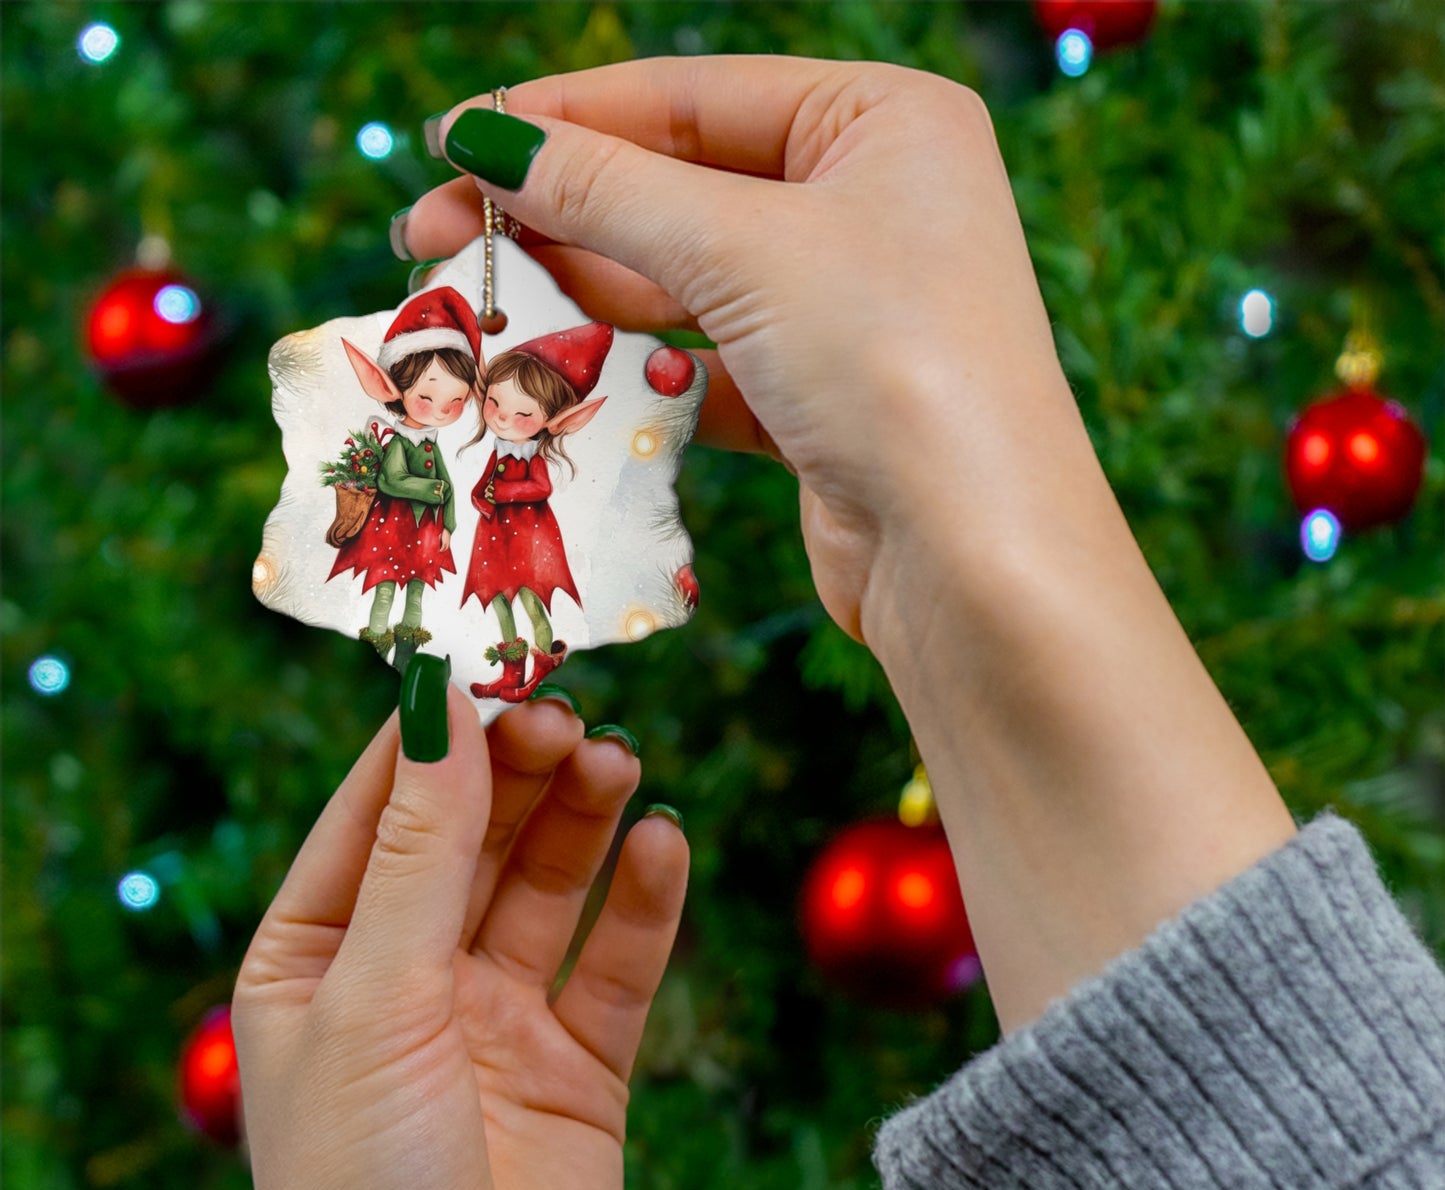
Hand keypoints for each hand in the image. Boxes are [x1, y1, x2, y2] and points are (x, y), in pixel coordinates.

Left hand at [233, 693, 686, 1189]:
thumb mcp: (373, 1000)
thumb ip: (417, 852)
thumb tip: (440, 708)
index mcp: (317, 958)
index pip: (377, 810)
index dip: (433, 735)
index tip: (490, 658)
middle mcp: (407, 979)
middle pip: (473, 836)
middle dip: (519, 770)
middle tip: (571, 713)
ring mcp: (497, 1022)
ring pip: (549, 885)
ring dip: (584, 819)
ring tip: (621, 762)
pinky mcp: (580, 1068)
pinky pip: (617, 963)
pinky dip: (644, 901)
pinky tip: (665, 843)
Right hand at [405, 57, 1088, 641]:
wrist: (973, 559)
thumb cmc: (891, 364)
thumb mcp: (743, 249)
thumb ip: (608, 190)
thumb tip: (486, 139)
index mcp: (882, 121)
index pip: (691, 97)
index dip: (563, 117)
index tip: (451, 141)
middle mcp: (871, 203)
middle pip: (678, 188)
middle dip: (555, 214)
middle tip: (431, 235)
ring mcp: (846, 307)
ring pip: (685, 282)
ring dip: (580, 295)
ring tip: (472, 306)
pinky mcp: (819, 400)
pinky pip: (706, 362)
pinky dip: (636, 369)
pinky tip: (556, 375)